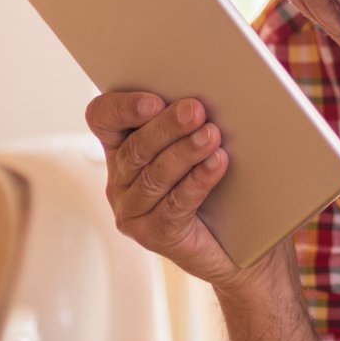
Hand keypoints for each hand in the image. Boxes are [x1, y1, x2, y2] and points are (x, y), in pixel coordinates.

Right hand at [84, 92, 247, 286]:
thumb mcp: (200, 145)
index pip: (102, 118)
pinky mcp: (154, 235)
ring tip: (211, 136)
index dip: (122, 107)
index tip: (154, 100)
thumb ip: (191, 120)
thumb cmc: (219, 187)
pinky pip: (174, 205)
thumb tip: (204, 96)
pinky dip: (196, 182)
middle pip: (135, 148)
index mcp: (122, 147)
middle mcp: (119, 179)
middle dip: (167, 127)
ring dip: (184, 152)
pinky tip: (216, 164)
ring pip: (153, 176)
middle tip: (195, 110)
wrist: (236, 244)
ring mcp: (133, 210)